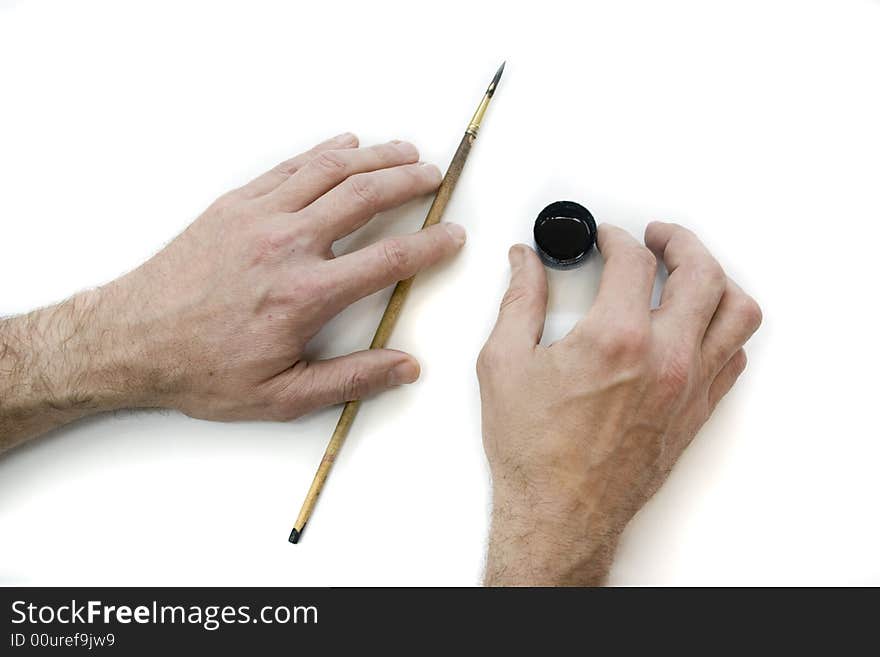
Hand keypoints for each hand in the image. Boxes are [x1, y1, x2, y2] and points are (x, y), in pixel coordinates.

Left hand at [1, 133, 463, 448]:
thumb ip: (351, 379)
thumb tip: (405, 366)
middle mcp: (288, 244)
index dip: (432, 245)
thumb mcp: (282, 396)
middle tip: (436, 177)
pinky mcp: (234, 204)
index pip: (390, 258)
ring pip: (330, 171)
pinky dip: (323, 151)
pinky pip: (289, 166)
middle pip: (366, 196)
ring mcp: (259, 217)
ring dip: (375, 157)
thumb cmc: (202, 371)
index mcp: (307, 294)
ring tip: (404, 152)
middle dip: (410, 181)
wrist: (131, 340)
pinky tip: (345, 146)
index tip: (454, 236)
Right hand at [477, 222, 760, 584]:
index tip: (604, 238)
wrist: (560, 513)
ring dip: (717, 280)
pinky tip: (697, 325)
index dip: (616, 237)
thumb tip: (525, 264)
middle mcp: (666, 358)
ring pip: (736, 312)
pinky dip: (722, 328)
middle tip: (658, 237)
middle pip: (702, 272)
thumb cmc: (533, 450)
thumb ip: (519, 301)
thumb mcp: (505, 363)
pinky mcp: (696, 411)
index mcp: (617, 339)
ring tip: (691, 272)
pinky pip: (734, 356)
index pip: (634, 260)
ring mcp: (689, 386)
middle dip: (680, 241)